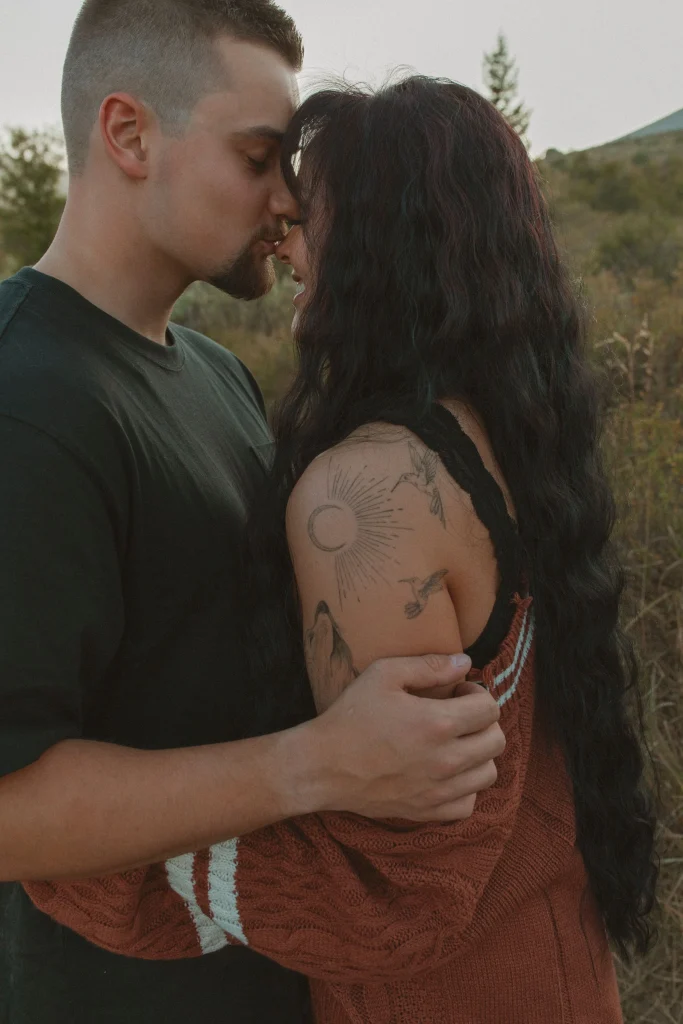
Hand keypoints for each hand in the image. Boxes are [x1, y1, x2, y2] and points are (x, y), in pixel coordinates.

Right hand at [300, 654, 504, 821]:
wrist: (322, 766)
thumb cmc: (351, 716)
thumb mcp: (383, 675)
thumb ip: (429, 666)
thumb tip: (465, 663)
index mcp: (439, 723)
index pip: (490, 708)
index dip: (478, 694)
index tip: (458, 692)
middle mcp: (446, 760)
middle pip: (496, 741)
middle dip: (484, 722)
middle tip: (459, 714)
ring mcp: (438, 790)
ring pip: (488, 773)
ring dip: (479, 754)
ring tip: (455, 743)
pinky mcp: (427, 811)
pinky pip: (468, 804)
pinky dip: (465, 788)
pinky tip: (446, 772)